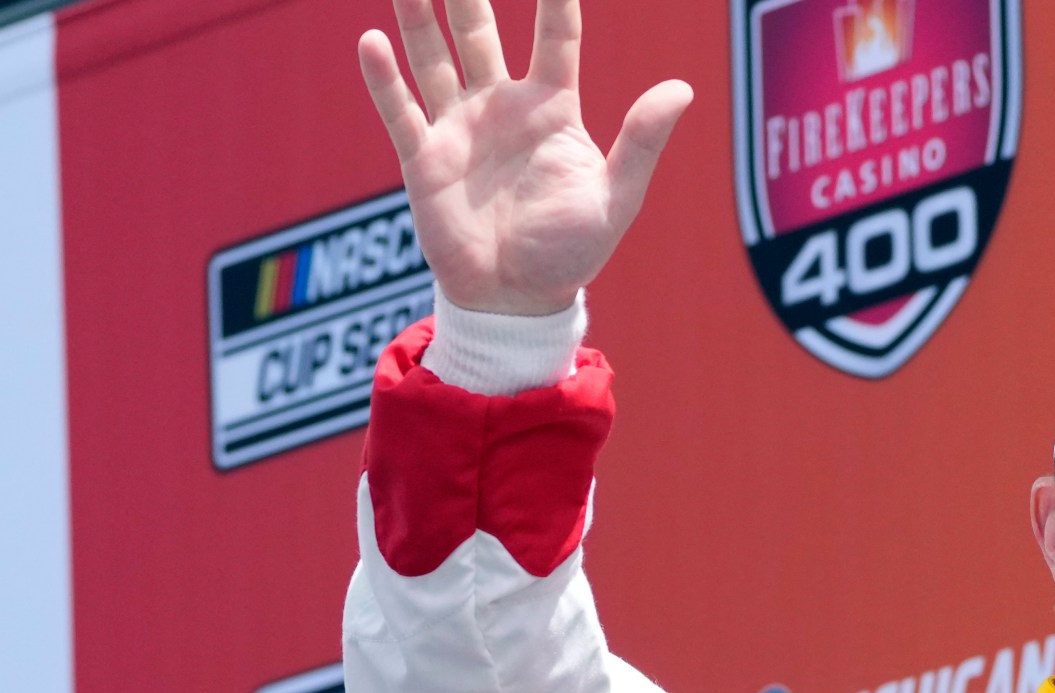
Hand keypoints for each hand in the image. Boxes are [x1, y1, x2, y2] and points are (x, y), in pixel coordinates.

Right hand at [357, 0, 691, 316]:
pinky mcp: (424, 158)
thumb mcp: (616, 197)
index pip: (556, 36)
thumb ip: (642, 142)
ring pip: (433, 56)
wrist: (517, 302)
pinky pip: (401, 110)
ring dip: (418, 15)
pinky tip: (371, 40)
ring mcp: (459, 127)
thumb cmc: (571, 252)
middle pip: (478, 31)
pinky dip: (384, 77)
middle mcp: (501, 107)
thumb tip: (682, 89)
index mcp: (552, 108)